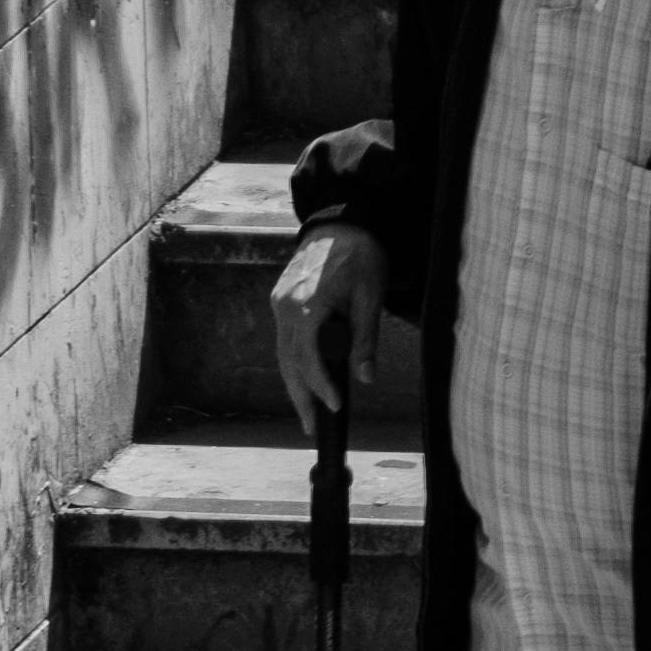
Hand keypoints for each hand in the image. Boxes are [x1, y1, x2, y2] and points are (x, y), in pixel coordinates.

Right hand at [271, 221, 386, 428]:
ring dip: (294, 384)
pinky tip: (304, 381)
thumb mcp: (371, 298)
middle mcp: (285, 306)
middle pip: (288, 361)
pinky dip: (294, 363)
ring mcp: (279, 303)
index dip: (320, 385)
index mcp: (307, 304)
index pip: (308, 356)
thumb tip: (364, 378)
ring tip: (307, 414)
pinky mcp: (281, 300)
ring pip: (283, 353)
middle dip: (301, 396)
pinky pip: (285, 340)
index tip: (334, 406)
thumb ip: (365, 339)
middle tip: (312, 428)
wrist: (342, 222)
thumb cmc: (361, 256)